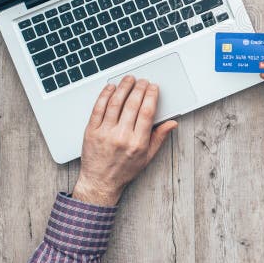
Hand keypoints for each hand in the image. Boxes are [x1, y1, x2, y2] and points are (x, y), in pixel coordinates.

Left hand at [72, 76, 177, 205]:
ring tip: (129, 79)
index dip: (151, 96)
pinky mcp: (91, 131)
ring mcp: (105, 133)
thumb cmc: (123, 170)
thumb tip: (172, 124)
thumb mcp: (147, 157)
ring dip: (123, 87)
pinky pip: (98, 109)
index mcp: (137, 142)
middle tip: (142, 81)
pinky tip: (110, 88)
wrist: (100, 182)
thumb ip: (160, 137)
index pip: (147, 112)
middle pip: (132, 105)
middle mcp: (121, 136)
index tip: (153, 88)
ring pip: (115, 103)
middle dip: (139, 88)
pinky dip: (105, 95)